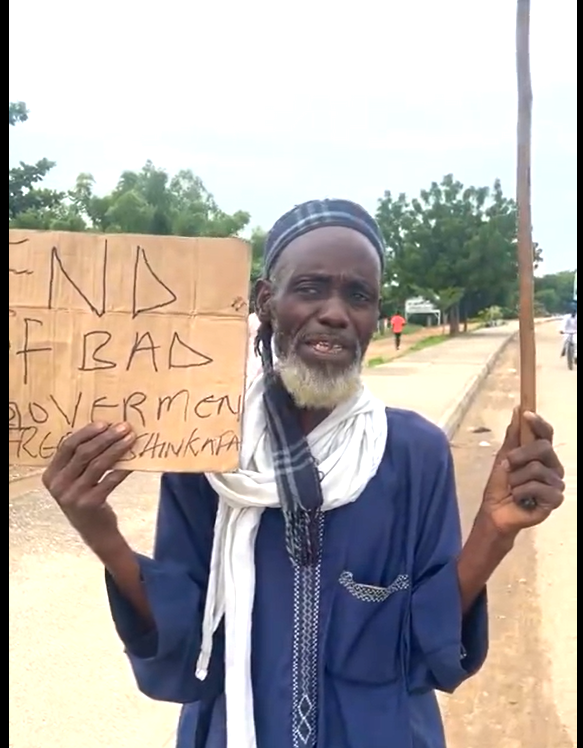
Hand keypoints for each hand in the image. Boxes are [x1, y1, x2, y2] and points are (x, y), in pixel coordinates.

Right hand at [42, 422, 135, 550]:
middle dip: (106, 438)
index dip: (86, 433)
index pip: (67, 447)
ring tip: (130, 438)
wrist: (94, 531)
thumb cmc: (85, 497)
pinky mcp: (90, 504)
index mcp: (50, 475)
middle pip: (83, 453)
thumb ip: (80, 460)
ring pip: (98, 465)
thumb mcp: (74, 480)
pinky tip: (133, 460)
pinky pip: (110, 480)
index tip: (105, 423)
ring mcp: (73, 496)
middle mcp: (58, 485)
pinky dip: (123, 468)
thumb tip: (105, 429)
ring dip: (116, 449)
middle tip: (124, 427)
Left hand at [480, 408, 564, 535]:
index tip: (526, 415)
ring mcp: (556, 483)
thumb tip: (519, 408)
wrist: (496, 510)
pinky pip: (537, 487)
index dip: (538, 423)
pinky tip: (519, 498)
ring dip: (516, 478)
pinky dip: (521, 492)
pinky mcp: (555, 499)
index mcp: (542, 454)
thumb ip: (513, 435)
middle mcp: (553, 466)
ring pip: (537, 469)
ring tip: (513, 487)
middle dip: (520, 454)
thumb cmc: (502, 483)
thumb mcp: (504, 456)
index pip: (547, 433)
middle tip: (507, 464)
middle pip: (544, 448)